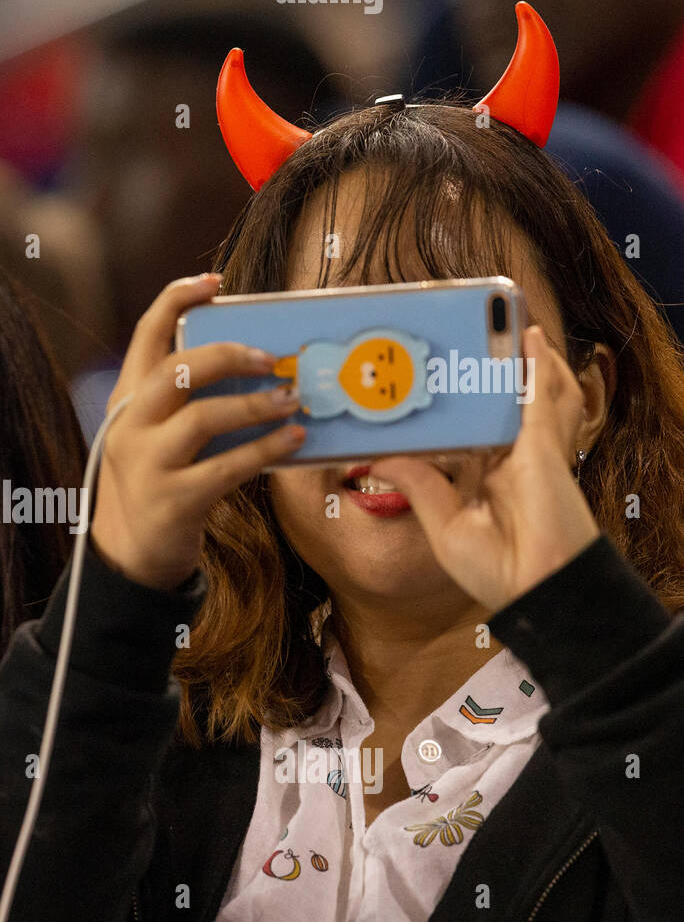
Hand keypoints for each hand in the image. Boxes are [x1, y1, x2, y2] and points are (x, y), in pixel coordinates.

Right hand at [91, 274, 305, 589]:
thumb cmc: (157, 484)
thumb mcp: (156, 436)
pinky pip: (227, 467)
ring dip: (255, 404)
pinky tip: (293, 439)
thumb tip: (257, 367)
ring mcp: (148, 465)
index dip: (178, 299)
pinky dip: (266, 450)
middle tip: (271, 358)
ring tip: (291, 400)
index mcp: (126, 400)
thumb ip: (185, 403)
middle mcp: (130, 427)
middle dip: (228, 355)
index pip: (145, 334)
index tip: (215, 283)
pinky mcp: (174, 501)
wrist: (130, 557)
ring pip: (203, 418)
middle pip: (177, 371)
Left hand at [370, 326, 599, 613]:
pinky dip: (537, 364)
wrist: (537, 589)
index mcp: (493, 482)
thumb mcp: (444, 525)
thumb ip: (418, 485)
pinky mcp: (542, 447)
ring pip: (532, 395)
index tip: (432, 394)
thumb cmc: (500, 572)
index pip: (472, 435)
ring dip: (522, 362)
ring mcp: (532, 452)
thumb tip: (379, 459)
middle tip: (465, 349)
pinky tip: (530, 338)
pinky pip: (542, 396)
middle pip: (502, 408)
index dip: (458, 413)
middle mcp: (515, 463)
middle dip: (490, 378)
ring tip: (505, 332)